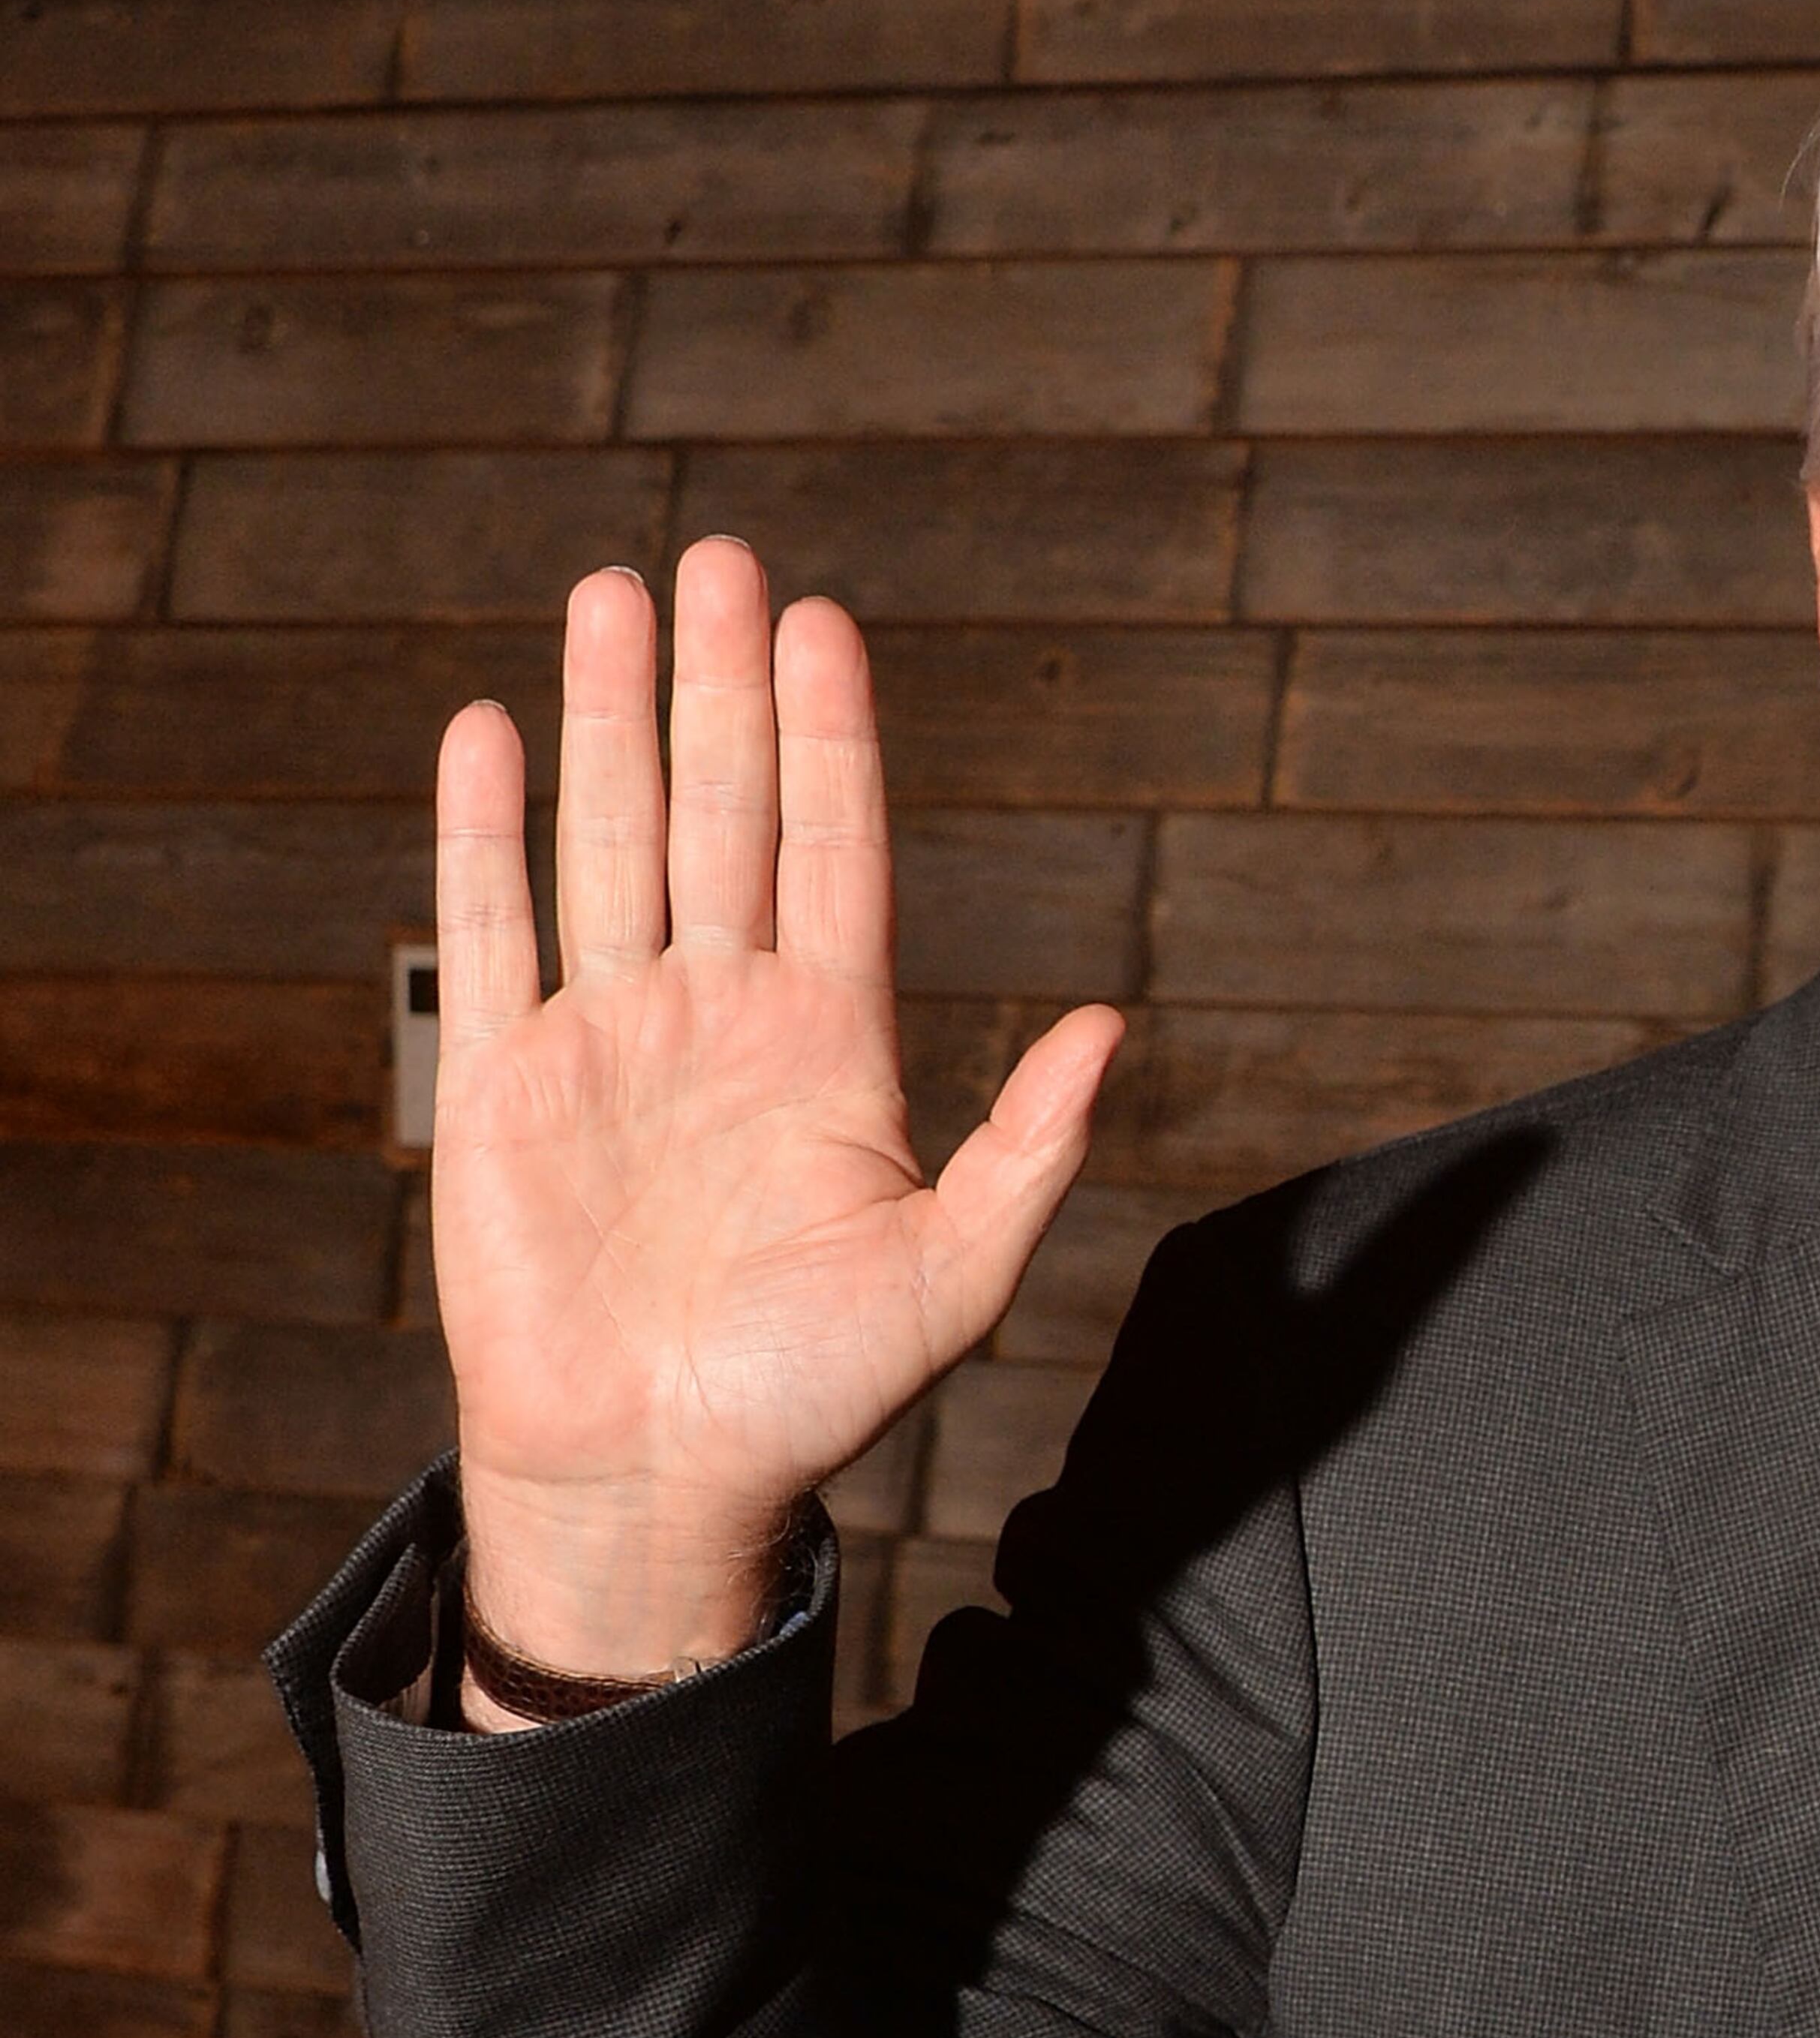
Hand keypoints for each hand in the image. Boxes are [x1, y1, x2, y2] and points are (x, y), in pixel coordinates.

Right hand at [433, 536, 1122, 1692]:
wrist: (659, 1480)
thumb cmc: (811, 1396)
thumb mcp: (956, 1274)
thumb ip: (1031, 1147)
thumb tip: (1116, 1026)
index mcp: (830, 1046)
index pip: (836, 851)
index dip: (830, 736)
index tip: (822, 621)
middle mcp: (720, 1018)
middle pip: (724, 812)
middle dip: (720, 687)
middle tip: (721, 557)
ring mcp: (610, 1040)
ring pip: (610, 841)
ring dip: (608, 719)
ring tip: (615, 595)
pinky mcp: (503, 1083)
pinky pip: (493, 932)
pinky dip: (485, 833)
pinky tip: (490, 730)